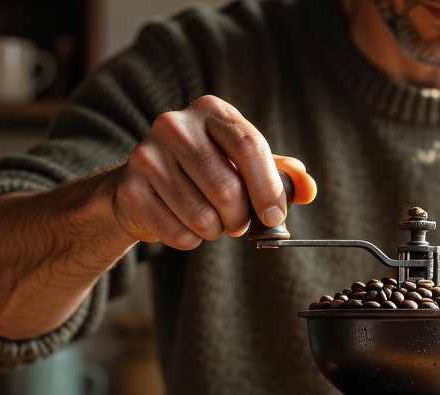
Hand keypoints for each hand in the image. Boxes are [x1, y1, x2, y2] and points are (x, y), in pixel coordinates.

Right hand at [107, 95, 318, 249]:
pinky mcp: (130, 189)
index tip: (275, 216)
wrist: (143, 185)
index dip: (268, 189)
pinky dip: (189, 240)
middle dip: (240, 218)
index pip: (250, 147)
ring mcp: (147, 155)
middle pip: (227, 188)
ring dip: (215, 231)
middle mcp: (175, 125)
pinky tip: (183, 224)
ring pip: (202, 216)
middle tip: (238, 223)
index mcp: (211, 110)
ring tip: (209, 221)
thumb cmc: (205, 172)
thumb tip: (309, 189)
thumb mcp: (243, 164)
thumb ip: (279, 174)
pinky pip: (177, 233)